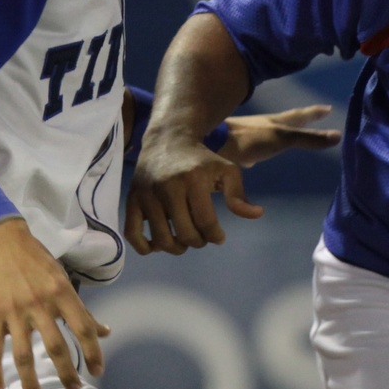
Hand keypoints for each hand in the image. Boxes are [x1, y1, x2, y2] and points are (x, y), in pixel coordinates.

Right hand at [0, 217, 107, 388]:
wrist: (1, 242)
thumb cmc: (38, 261)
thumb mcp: (64, 280)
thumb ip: (82, 309)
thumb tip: (105, 332)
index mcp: (62, 294)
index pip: (83, 329)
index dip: (92, 352)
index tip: (98, 371)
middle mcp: (39, 305)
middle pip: (56, 346)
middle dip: (67, 372)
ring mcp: (14, 313)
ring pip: (24, 355)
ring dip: (31, 382)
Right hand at [128, 132, 262, 253]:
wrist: (167, 140)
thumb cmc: (202, 159)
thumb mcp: (227, 170)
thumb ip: (239, 194)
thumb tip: (257, 214)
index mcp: (193, 180)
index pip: (206, 222)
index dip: (215, 236)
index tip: (219, 237)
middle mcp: (167, 187)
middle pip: (184, 233)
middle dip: (198, 243)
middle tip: (202, 239)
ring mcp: (146, 194)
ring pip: (161, 238)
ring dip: (176, 248)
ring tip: (184, 242)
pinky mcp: (131, 199)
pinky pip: (132, 232)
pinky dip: (144, 247)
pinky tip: (156, 247)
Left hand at [216, 103, 339, 167]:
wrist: (211, 144)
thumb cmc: (248, 140)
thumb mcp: (282, 138)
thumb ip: (308, 139)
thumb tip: (338, 136)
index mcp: (276, 123)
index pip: (299, 115)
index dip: (314, 113)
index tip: (327, 107)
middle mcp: (263, 127)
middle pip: (286, 121)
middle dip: (300, 119)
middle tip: (313, 115)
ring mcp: (249, 138)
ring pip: (269, 134)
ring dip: (280, 133)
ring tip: (285, 135)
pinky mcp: (236, 150)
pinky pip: (254, 149)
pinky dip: (260, 150)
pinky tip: (253, 159)